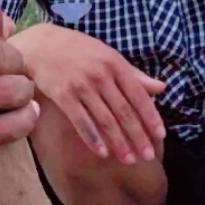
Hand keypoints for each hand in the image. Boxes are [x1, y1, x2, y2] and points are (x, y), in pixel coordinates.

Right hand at [15, 23, 164, 164]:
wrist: (43, 45)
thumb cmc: (80, 51)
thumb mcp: (108, 56)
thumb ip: (134, 75)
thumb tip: (162, 88)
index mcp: (115, 64)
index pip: (138, 95)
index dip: (150, 116)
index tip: (160, 135)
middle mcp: (100, 75)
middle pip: (124, 111)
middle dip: (137, 136)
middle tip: (147, 156)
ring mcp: (81, 85)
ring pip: (105, 120)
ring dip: (118, 142)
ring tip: (128, 160)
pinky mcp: (63, 95)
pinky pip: (81, 122)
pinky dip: (92, 139)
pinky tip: (103, 153)